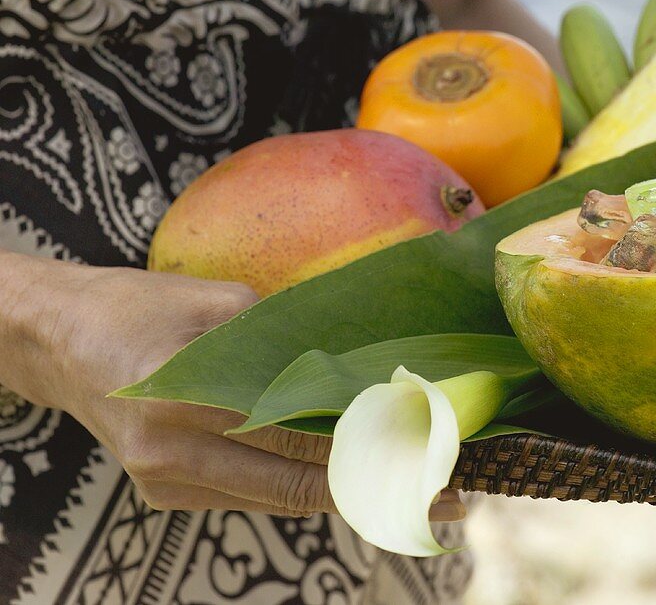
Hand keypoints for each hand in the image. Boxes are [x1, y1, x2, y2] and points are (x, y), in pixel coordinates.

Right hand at [9, 259, 465, 520]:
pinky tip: (351, 477)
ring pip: (280, 500)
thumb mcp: (220, 302)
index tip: (431, 453)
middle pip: (297, 484)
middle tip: (447, 494)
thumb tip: (364, 368)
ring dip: (348, 496)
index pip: (299, 434)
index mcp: (186, 396)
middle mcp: (174, 453)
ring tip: (417, 493)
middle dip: (376, 491)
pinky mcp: (167, 495)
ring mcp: (166, 482)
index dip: (369, 447)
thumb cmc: (141, 306)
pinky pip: (253, 496)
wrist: (61, 343)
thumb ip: (289, 339)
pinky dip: (303, 487)